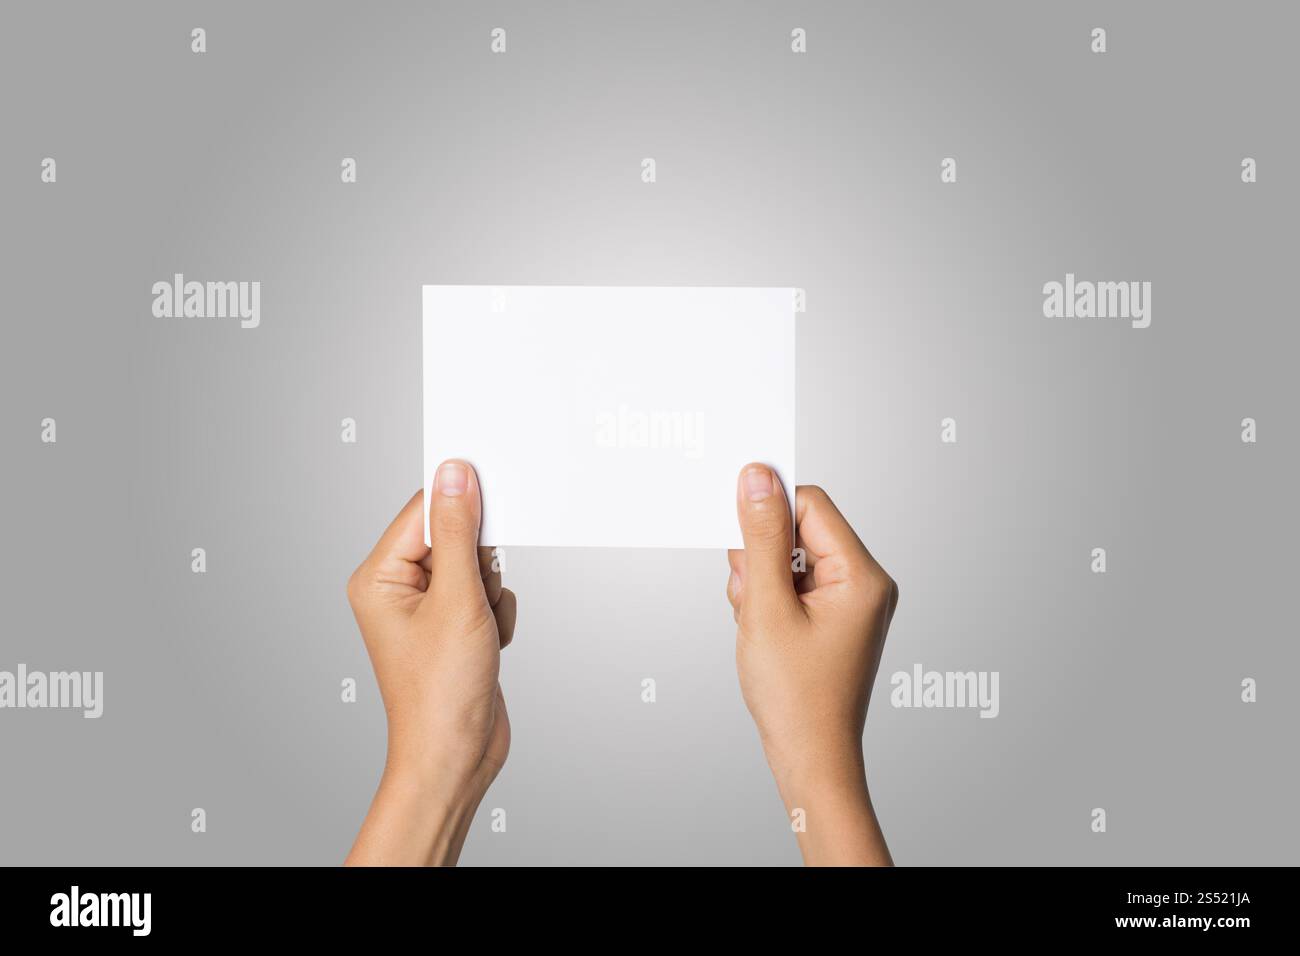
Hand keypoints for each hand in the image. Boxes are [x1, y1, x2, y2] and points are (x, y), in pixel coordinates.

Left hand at [344, 460, 516, 865]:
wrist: (455, 757)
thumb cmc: (440, 693)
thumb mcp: (457, 600)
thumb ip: (459, 532)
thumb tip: (455, 474)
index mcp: (379, 577)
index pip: (423, 510)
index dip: (461, 505)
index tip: (495, 500)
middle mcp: (398, 588)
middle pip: (454, 535)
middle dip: (480, 563)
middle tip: (479, 595)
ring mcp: (427, 608)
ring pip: (477, 564)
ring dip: (491, 592)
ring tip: (481, 630)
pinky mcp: (454, 625)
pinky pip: (487, 592)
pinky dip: (497, 614)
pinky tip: (489, 644)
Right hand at [727, 464, 897, 865]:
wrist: (810, 761)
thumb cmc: (796, 697)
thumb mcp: (766, 607)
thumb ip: (759, 538)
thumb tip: (757, 478)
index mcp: (862, 576)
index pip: (811, 505)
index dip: (768, 510)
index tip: (733, 526)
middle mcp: (864, 584)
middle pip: (799, 531)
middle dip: (760, 557)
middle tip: (749, 598)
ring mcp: (851, 603)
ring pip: (789, 560)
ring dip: (759, 582)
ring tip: (757, 624)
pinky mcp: (834, 619)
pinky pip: (793, 586)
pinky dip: (767, 601)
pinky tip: (762, 633)